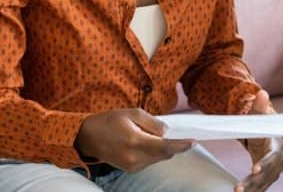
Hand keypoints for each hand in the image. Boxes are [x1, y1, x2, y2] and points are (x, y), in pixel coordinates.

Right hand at [74, 108, 194, 172]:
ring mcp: (132, 166)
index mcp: (135, 142)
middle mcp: (135, 158)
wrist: (88, 137)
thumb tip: (167, 131)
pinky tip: (147, 142)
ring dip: (163, 148)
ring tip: (151, 134)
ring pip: (158, 158)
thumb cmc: (110, 121)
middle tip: (178, 135)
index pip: (165, 147)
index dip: (181, 145)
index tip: (194, 141)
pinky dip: (154, 152)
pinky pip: (150, 161)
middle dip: (174, 145)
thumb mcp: (132, 113)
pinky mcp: (131, 169)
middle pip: (165, 154)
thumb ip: (153, 122)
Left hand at [235, 90, 282, 191]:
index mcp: (277, 147)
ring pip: (262, 184)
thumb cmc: (264, 128)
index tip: (255, 169)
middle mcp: (278, 163)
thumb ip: (259, 108)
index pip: (273, 156)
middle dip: (254, 182)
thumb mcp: (260, 118)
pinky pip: (259, 188)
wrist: (269, 139)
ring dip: (250, 190)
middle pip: (267, 174)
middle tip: (239, 189)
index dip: (266, 163)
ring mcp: (273, 173)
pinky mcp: (266, 180)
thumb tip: (262, 93)